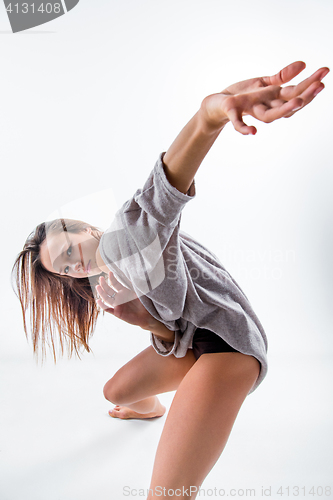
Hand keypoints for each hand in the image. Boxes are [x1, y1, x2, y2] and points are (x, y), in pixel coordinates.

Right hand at [95, 271, 155, 329]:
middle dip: (104, 284)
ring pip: (107, 298)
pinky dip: (103, 306)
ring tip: (97, 286)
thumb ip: (136, 285)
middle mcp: (119, 298)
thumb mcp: (140, 292)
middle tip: (100, 278)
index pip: (116, 284)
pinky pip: (108, 309)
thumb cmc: (144, 304)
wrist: (145, 316)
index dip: (112, 278)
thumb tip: (135, 274)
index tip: (110, 272)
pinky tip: (98, 301)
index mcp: (124, 292)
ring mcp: (117, 305)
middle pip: (109, 290)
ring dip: (102, 293)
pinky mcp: (117, 313)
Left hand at [201, 61, 329, 134]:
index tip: (324, 73)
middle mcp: (265, 108)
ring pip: (269, 115)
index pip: (296, 95)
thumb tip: (303, 64)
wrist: (218, 104)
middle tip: (320, 86)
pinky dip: (244, 128)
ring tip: (298, 103)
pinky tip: (252, 132)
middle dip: (305, 96)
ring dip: (284, 110)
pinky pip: (238, 123)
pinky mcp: (232, 112)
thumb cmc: (242, 95)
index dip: (310, 86)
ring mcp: (250, 111)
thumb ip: (282, 77)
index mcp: (273, 100)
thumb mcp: (264, 83)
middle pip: (288, 106)